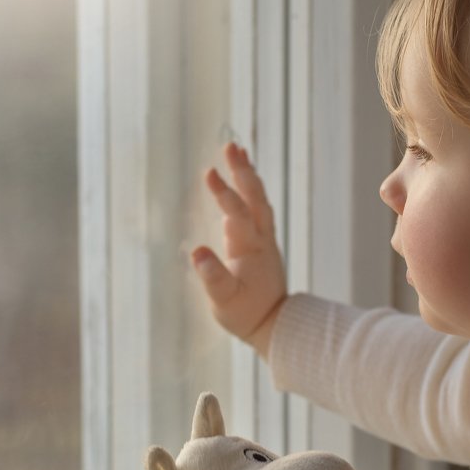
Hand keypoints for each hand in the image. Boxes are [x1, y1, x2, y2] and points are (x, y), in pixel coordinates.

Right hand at [192, 143, 286, 357]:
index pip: (238, 214)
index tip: (209, 172)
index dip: (224, 193)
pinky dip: (252, 190)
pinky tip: (244, 178)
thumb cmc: (246, 314)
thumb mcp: (224, 301)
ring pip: (259, 201)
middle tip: (231, 145)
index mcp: (250, 250)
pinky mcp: (263, 243)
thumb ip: (212, 277)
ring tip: (237, 151)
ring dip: (249, 176)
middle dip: (243, 172)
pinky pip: (259, 208)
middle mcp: (261, 239)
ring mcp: (264, 239)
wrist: (274, 324)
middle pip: (255, 199)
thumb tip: (195, 251)